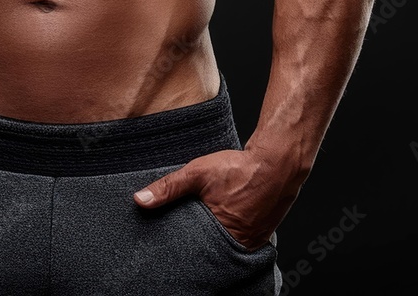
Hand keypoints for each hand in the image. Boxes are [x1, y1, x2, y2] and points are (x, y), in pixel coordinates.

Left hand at [133, 147, 301, 249]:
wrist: (277, 163)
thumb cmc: (238, 168)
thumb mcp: (197, 173)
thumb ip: (169, 187)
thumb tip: (140, 200)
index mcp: (221, 234)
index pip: (194, 254)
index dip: (182, 250)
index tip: (170, 248)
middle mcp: (239, 244)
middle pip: (210, 253)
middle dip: (197, 247)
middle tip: (186, 236)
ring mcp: (252, 242)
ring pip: (226, 247)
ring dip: (215, 240)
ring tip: (203, 229)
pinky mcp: (261, 235)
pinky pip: (241, 242)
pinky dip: (230, 235)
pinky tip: (223, 223)